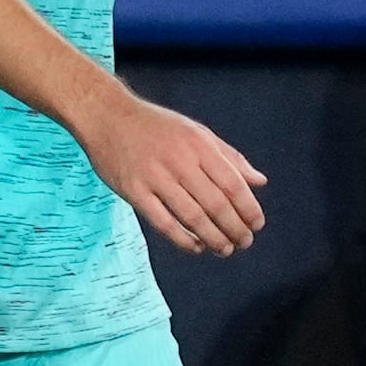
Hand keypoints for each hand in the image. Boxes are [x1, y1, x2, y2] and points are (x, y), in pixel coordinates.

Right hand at [81, 92, 265, 254]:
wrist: (106, 116)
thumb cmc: (155, 126)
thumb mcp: (197, 132)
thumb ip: (229, 157)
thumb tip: (259, 182)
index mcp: (199, 145)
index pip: (233, 185)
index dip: (249, 209)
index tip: (256, 224)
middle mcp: (179, 161)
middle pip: (216, 204)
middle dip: (235, 229)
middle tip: (244, 242)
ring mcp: (154, 177)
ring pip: (192, 217)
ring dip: (214, 239)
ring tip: (225, 249)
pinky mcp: (133, 191)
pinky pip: (163, 223)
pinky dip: (183, 240)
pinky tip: (196, 247)